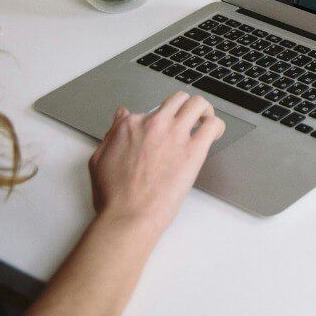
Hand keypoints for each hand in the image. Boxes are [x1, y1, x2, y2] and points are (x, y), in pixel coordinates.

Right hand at [88, 92, 224, 236]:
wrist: (128, 217)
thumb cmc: (114, 197)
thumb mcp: (99, 159)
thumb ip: (112, 134)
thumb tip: (120, 116)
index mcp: (130, 125)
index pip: (149, 111)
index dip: (157, 122)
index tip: (161, 133)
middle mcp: (154, 124)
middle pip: (178, 99)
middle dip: (184, 107)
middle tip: (189, 119)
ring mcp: (175, 135)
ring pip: (198, 104)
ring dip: (204, 111)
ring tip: (205, 122)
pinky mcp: (194, 150)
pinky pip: (212, 125)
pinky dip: (217, 126)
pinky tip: (214, 135)